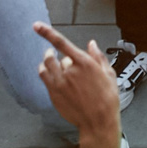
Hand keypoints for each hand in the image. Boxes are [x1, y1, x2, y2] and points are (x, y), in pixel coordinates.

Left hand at [32, 21, 121, 141]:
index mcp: (85, 63)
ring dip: (47, 60)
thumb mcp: (109, 74)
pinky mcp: (54, 93)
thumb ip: (98, 57)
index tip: (37, 25)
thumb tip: (91, 44)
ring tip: (50, 61)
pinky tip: (48, 73)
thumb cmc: (107, 99)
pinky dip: (44, 71)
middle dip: (57, 55)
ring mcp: (60, 83)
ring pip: (46, 65)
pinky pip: (43, 77)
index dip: (47, 32)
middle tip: (59, 57)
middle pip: (55, 56)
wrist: (98, 122)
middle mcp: (70, 71)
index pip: (62, 43)